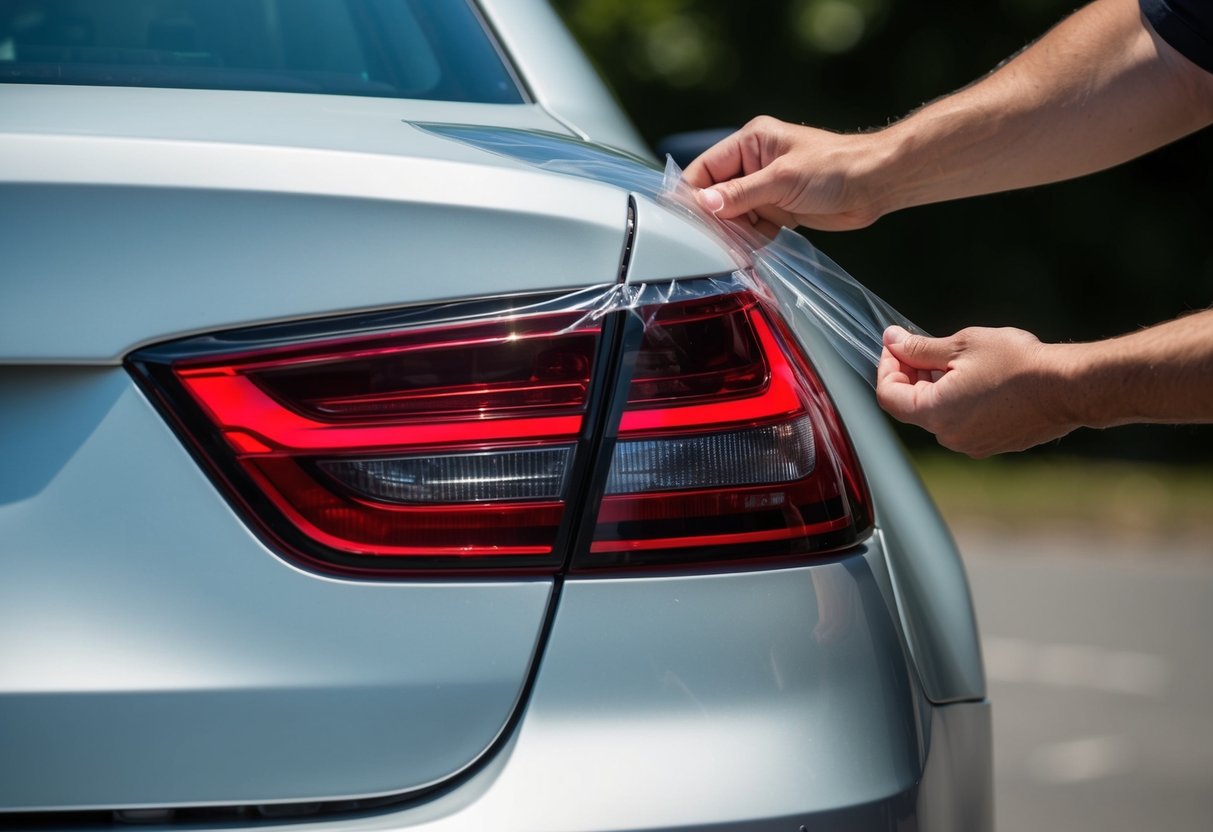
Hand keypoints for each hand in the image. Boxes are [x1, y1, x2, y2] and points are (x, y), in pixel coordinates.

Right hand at [682, 116, 891, 231]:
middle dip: (713, 217)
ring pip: (733, 214)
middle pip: (716, 194)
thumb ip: (741, 193)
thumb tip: (705, 205)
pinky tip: (749, 251)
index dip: (692, 193)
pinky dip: (749, 240)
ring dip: (732, 232)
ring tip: (730, 248)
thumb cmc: (835, 168)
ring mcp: (766, 187)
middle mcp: (754, 163)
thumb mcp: (782, 179)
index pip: (705, 168)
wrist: (875, 184)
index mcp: (751, 142)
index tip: (682, 220)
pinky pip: (752, 227)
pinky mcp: (778, 209)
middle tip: (708, 240)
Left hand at [875, 325, 1077, 457]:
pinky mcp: (993, 444)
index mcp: (935, 414)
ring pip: (939, 414)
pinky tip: (979, 378)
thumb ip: (920, 347)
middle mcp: (949, 437)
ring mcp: (972, 445)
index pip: (888, 395)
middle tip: (924, 346)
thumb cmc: (1017, 364)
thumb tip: (892, 340)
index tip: (896, 345)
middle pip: (912, 405)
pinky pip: (963, 422)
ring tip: (957, 359)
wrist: (1068, 387)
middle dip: (912, 374)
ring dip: (936, 386)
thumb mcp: (961, 345)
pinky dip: (960, 400)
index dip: (886, 367)